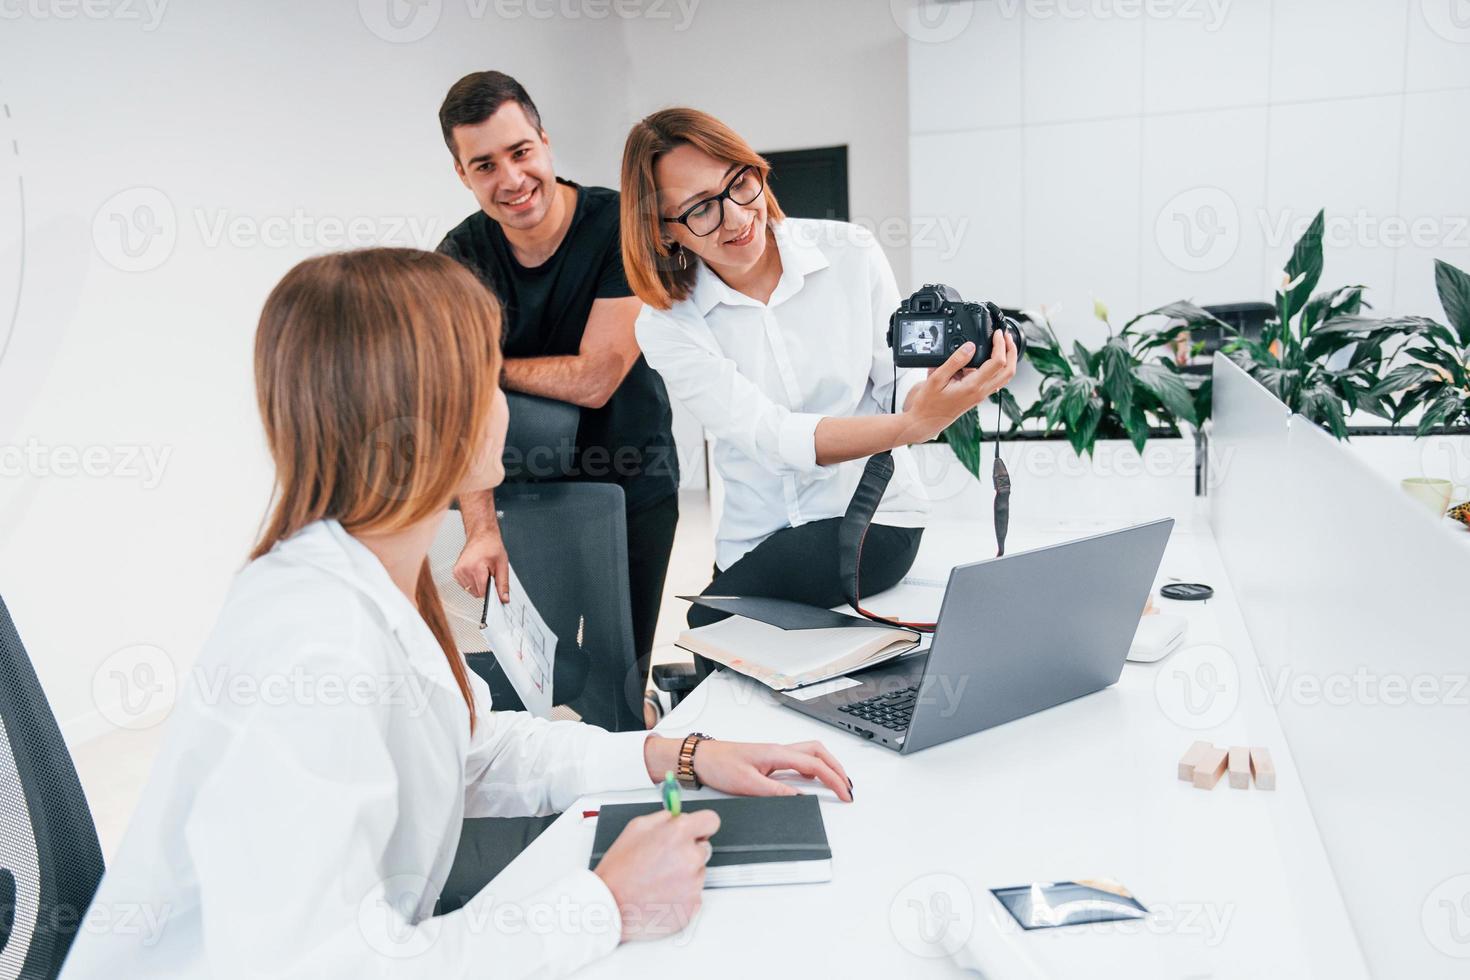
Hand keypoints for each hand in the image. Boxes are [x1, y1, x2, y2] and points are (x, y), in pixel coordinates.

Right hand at [453, 527, 508, 601]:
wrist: (482, 535)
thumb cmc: (491, 546)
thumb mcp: (502, 565)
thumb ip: (503, 584)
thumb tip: (504, 598)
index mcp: (476, 568)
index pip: (483, 593)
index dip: (491, 590)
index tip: (494, 584)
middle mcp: (464, 570)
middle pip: (477, 593)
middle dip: (485, 586)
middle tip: (489, 572)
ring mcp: (458, 571)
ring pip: (470, 590)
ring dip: (478, 584)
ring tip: (482, 570)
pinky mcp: (455, 572)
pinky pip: (465, 585)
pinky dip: (472, 582)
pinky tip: (476, 571)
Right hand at [593, 809, 720, 941]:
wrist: (610, 906)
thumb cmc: (619, 870)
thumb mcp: (636, 828)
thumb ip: (663, 818)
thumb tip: (677, 817)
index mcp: (679, 834)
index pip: (711, 821)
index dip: (702, 826)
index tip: (696, 831)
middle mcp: (691, 857)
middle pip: (704, 848)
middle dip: (688, 851)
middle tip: (665, 860)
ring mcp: (694, 883)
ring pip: (698, 872)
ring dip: (684, 874)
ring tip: (658, 880)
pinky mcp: (693, 905)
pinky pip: (694, 894)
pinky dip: (681, 894)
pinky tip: (661, 894)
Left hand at [644, 737, 853, 801]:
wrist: (701, 758)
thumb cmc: (719, 766)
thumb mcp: (748, 784)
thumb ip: (776, 792)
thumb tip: (801, 799)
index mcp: (776, 753)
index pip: (815, 765)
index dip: (834, 780)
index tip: (845, 794)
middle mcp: (778, 750)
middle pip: (819, 752)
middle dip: (837, 768)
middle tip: (847, 787)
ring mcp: (774, 753)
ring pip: (810, 752)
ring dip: (827, 765)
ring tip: (837, 783)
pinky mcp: (769, 758)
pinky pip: (798, 758)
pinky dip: (813, 766)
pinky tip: (812, 779)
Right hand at [903, 332, 1017, 442]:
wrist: (925, 421)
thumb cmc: (928, 403)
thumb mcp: (937, 378)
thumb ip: (955, 361)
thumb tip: (970, 346)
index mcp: (973, 387)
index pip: (997, 363)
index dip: (1000, 345)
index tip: (996, 334)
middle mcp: (981, 392)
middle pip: (1009, 371)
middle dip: (1011, 351)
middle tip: (1006, 336)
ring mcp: (981, 395)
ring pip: (1004, 377)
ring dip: (1007, 359)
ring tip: (1001, 344)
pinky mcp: (977, 395)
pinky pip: (994, 381)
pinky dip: (997, 368)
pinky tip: (987, 359)